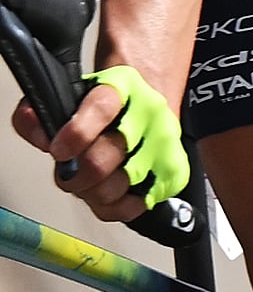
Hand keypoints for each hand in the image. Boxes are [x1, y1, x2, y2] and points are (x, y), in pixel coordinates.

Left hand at [21, 64, 182, 222]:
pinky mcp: (175, 172)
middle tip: (68, 172)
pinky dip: (115, 205)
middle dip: (76, 173)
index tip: (59, 151)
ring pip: (118, 185)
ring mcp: (166, 144)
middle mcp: (151, 112)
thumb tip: (40, 136)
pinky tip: (108, 194)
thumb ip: (38, 111)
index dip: (75, 134)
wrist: (149, 101)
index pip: (102, 108)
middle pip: (104, 158)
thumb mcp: (68, 94)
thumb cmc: (106, 105)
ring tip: (88, 182)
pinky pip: (136, 204)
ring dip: (93, 191)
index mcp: (123, 85)